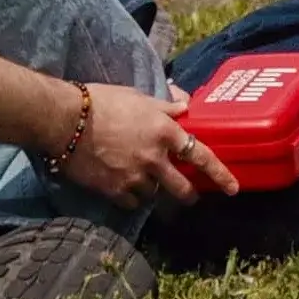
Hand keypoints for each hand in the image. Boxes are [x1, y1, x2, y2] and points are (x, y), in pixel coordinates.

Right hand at [58, 81, 237, 207]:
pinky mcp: (115, 191)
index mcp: (164, 131)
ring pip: (154, 195)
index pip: (201, 155)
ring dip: (153, 190)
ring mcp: (136, 177)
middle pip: (182, 188)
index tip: (232, 187)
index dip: (220, 173)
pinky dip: (131, 197)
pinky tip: (123, 186)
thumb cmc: (102, 101)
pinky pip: (131, 202)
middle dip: (188, 195)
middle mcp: (155, 158)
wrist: (66, 120)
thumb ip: (165, 106)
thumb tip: (186, 105)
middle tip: (189, 196)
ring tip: (142, 179)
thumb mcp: (138, 96)